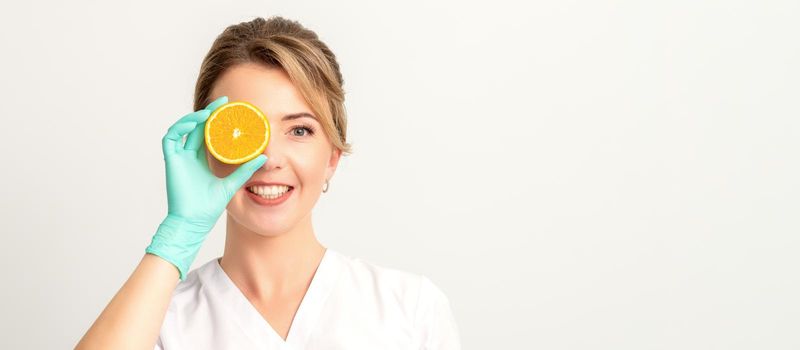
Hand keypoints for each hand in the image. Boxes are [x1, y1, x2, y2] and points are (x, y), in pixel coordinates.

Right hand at [145, 96, 267, 280]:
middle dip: (207, 112)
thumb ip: (246, 169)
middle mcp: (189, 156)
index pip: (208, 133)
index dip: (216, 119)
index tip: (229, 107)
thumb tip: (264, 157)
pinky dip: (180, 128)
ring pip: (182, 129)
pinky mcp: (171, 161)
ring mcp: (179, 158)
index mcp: (201, 159)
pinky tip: (194, 123)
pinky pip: (171, 139)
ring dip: (193, 118)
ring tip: (208, 112)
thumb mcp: (233, 183)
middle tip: (222, 101)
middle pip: (196, 127)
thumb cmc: (209, 207)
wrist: (195, 222)